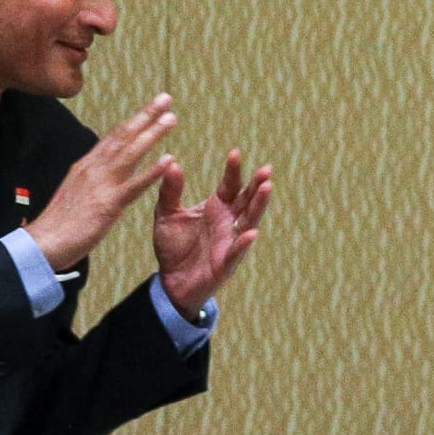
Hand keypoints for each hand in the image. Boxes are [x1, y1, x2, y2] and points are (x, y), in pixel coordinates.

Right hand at [25, 95, 177, 270]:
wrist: (42, 244)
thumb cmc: (58, 225)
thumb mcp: (74, 193)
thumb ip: (89, 180)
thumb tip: (99, 171)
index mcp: (85, 167)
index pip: (112, 138)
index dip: (132, 121)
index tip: (150, 108)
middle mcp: (93, 169)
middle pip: (122, 136)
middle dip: (145, 116)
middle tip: (165, 98)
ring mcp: (100, 185)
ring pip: (130, 153)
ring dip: (151, 134)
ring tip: (171, 119)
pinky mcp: (107, 204)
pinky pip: (134, 185)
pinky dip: (151, 171)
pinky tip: (168, 159)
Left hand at [154, 146, 274, 317]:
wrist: (170, 281)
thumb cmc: (173, 247)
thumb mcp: (166, 214)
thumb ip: (170, 191)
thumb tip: (171, 163)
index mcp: (216, 207)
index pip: (230, 185)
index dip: (234, 170)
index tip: (235, 152)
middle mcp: (228, 222)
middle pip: (247, 200)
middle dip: (257, 184)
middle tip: (266, 169)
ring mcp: (230, 241)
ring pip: (249, 221)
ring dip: (259, 206)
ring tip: (267, 189)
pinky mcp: (226, 263)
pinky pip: (237, 251)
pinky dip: (243, 242)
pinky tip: (251, 233)